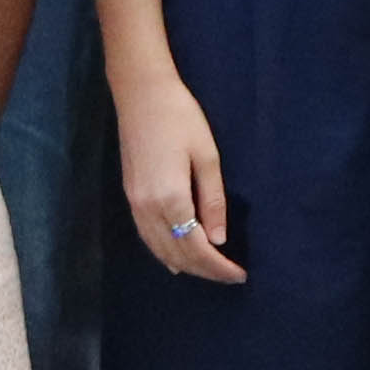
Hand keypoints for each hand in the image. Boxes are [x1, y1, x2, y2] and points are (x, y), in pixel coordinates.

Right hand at [117, 78, 238, 282]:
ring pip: (158, 248)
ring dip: (184, 264)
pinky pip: (146, 236)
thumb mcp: (207, 157)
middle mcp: (148, 208)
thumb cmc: (180, 118)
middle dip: (204, 270)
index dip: (218, 266)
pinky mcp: (130, 195)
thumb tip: (218, 239)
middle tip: (230, 276)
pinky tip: (173, 259)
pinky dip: (162, 252)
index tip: (240, 274)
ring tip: (208, 271)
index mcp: (171, 198)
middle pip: (176, 253)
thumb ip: (212, 201)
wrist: (140, 93)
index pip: (196, 247)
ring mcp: (135, 203)